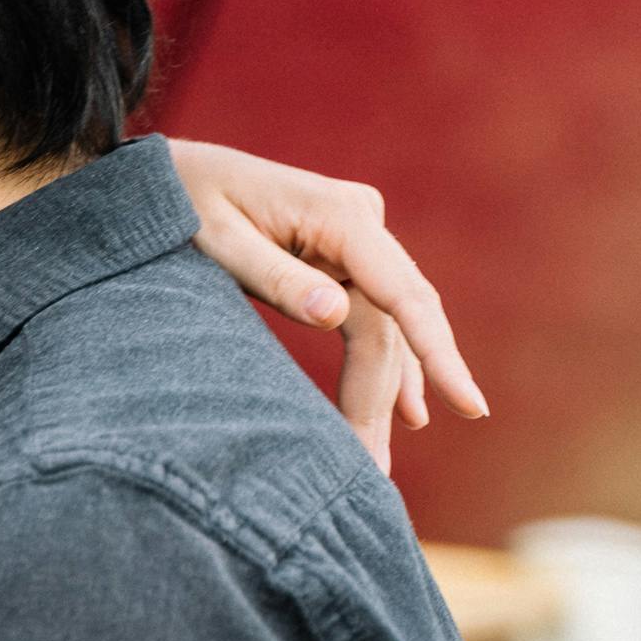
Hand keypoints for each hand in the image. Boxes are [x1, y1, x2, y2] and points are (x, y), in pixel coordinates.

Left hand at [165, 139, 486, 472]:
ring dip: (386, 392)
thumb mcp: (216, 239)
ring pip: (388, 326)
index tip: (468, 405)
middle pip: (394, 322)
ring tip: (377, 462)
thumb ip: (274, 277)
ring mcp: (358, 237)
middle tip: (373, 471)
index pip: (402, 293)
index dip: (437, 353)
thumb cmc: (183, 201)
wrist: (172, 169)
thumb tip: (334, 316)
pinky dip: (388, 364)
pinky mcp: (345, 254)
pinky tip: (408, 412)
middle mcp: (362, 222)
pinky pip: (376, 315)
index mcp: (340, 215)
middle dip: (387, 397)